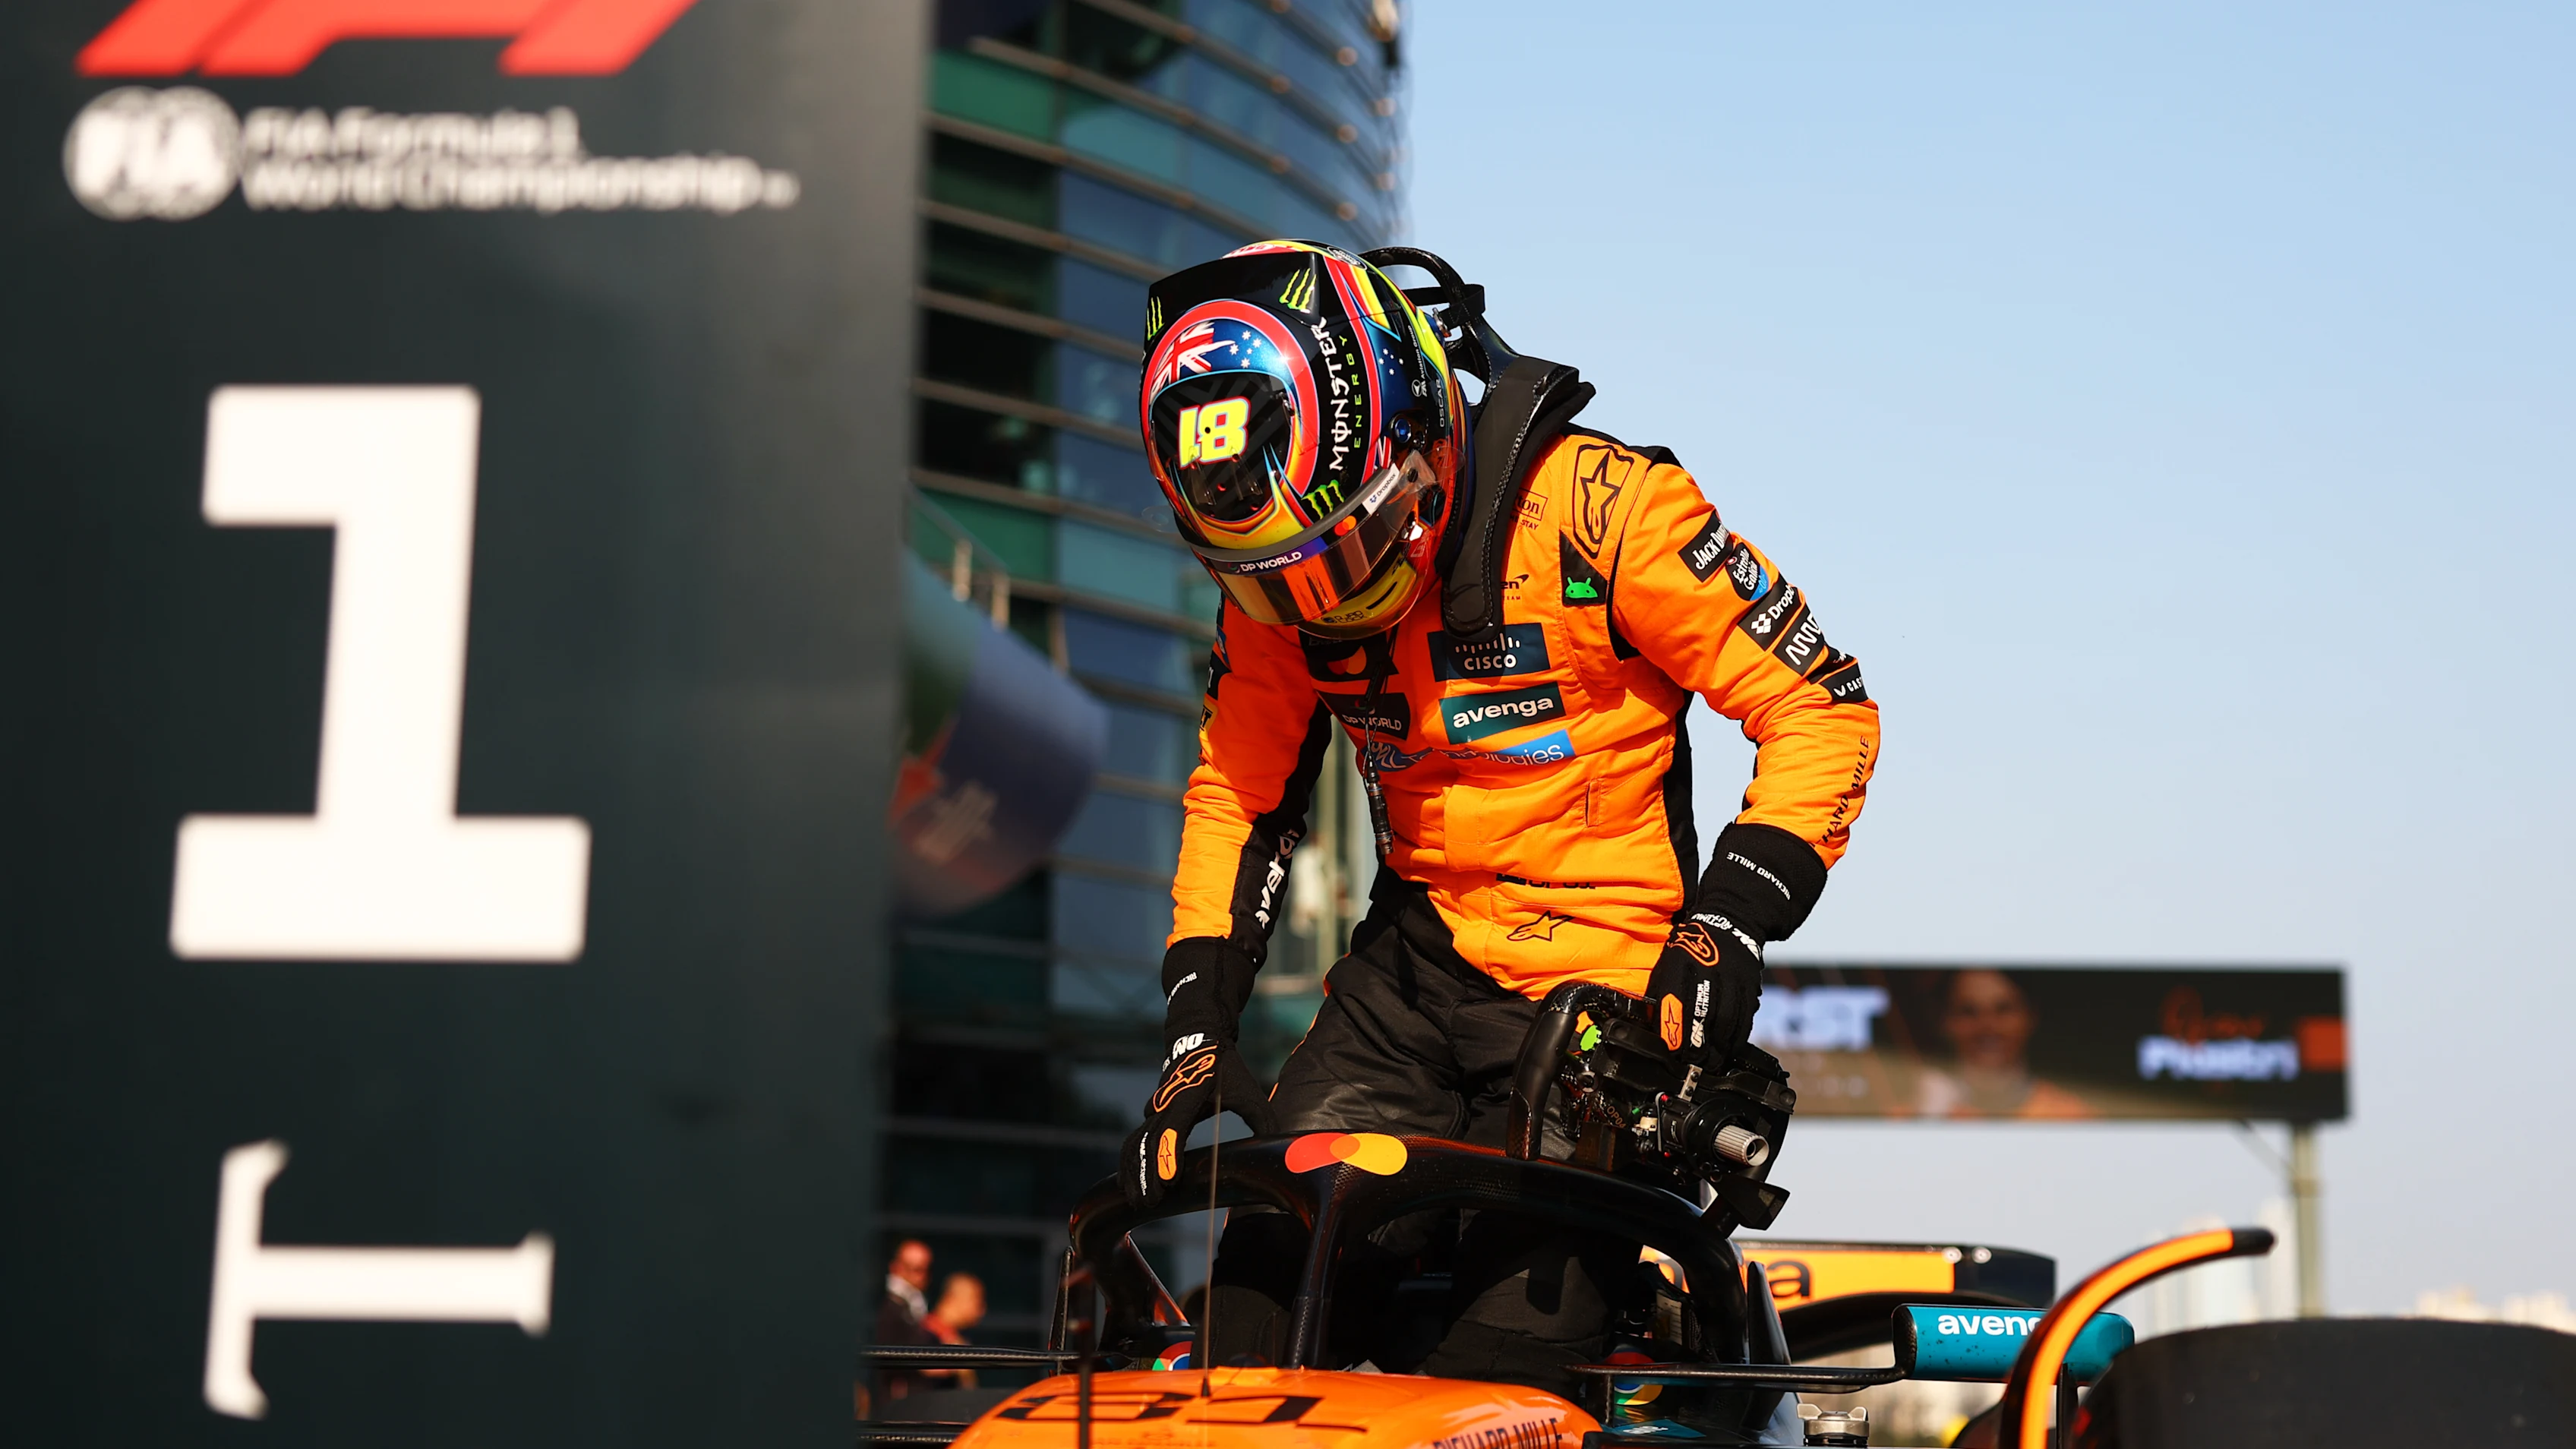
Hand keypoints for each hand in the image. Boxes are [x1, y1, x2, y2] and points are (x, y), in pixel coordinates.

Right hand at [1119, 939, 1277, 1209]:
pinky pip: (1134, 1141)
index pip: (1173, 1130)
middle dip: (1147, 1175)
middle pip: (1148, 1143)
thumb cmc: (1226, 1066)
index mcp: (1188, 1097)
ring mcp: (1155, 1110)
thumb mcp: (1248, 1090)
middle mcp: (1165, 1105)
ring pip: (1135, 1143)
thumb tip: (1279, 1148)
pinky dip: (1129, 1163)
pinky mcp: (1152, 1115)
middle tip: (1151, 1203)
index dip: (1169, 1156)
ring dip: (1133, 1172)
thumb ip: (1262, 1119)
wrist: (1198, 1037)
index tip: (1169, 1182)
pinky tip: (1128, 1184)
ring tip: (1136, 1201)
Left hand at [1642, 911, 1765, 1067]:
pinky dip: (1738, 1037)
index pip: (1677, 1004)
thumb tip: (1658, 1026)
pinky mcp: (1750, 985)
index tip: (1673, 1055)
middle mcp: (1708, 971)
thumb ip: (1662, 992)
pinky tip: (1730, 1049)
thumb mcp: (1668, 962)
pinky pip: (1746, 1017)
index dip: (1676, 1034)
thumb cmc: (1691, 946)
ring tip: (1712, 1064)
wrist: (1731, 921)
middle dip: (1698, 1047)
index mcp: (1681, 964)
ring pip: (1727, 1021)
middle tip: (1693, 1067)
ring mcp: (1732, 978)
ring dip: (1719, 1048)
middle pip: (1705, 1017)